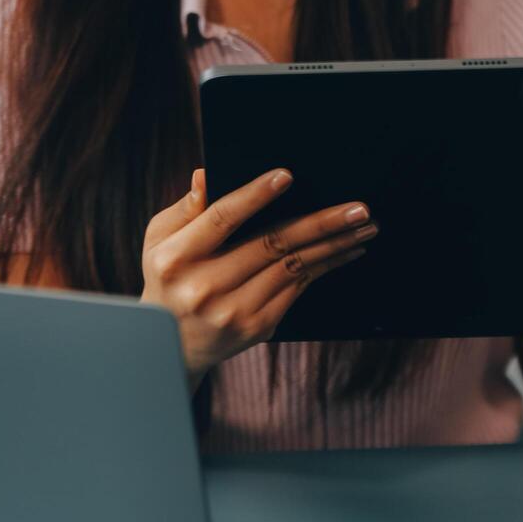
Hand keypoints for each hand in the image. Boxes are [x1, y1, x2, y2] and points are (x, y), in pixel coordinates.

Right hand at [141, 167, 376, 385]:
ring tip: (364, 226)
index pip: (221, 219)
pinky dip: (325, 266)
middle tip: (359, 208)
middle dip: (321, 223)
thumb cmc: (168, 278)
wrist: (173, 346)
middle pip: (271, 244)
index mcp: (177, 258)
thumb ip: (186, 208)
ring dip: (334, 245)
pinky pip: (298, 288)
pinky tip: (345, 251)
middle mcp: (205, 287)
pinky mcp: (257, 327)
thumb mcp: (158, 240)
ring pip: (293, 267)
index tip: (286, 176)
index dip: (254, 196)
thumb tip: (207, 175)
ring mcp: (234, 311)